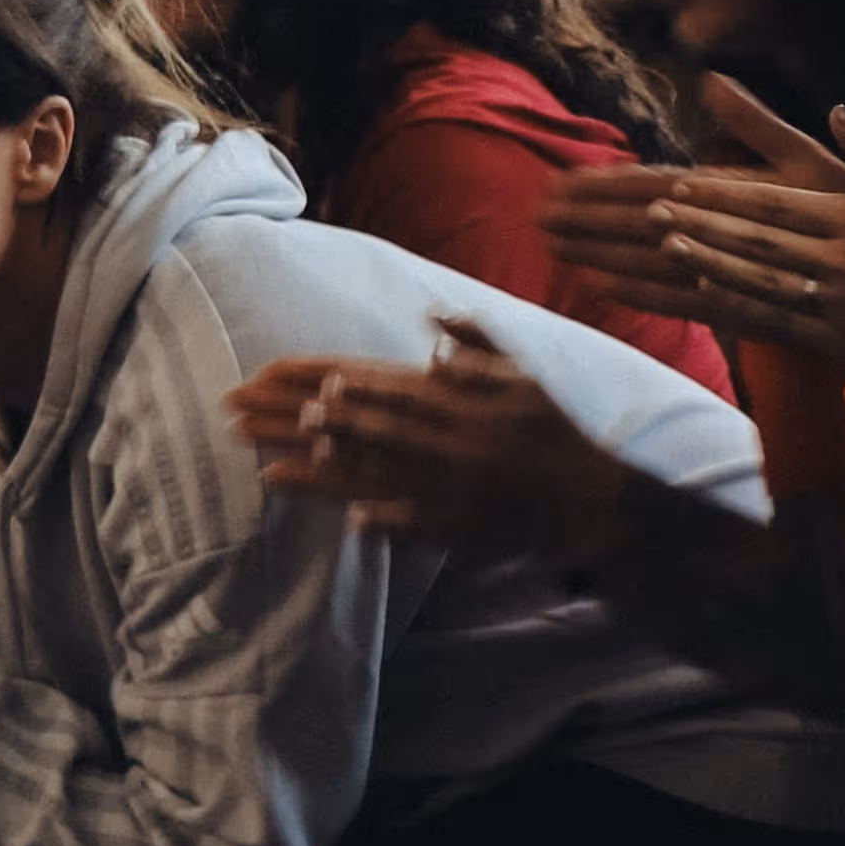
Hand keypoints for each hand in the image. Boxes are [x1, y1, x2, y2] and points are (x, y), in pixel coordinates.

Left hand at [225, 320, 628, 544]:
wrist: (598, 502)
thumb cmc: (558, 434)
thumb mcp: (524, 378)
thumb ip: (478, 345)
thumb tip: (432, 317)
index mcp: (461, 401)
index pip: (381, 384)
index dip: (327, 381)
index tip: (278, 378)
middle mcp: (450, 442)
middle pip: (361, 428)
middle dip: (299, 421)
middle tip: (246, 417)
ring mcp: (452, 488)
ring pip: (373, 476)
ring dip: (319, 471)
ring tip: (268, 467)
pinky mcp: (460, 529)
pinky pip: (411, 523)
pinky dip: (380, 519)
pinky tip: (346, 519)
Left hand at [550, 77, 844, 361]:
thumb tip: (838, 111)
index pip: (779, 204)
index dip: (726, 195)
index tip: (684, 181)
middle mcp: (839, 262)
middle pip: (757, 238)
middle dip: (702, 223)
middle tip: (653, 208)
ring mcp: (833, 303)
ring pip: (757, 277)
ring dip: (706, 259)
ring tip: (664, 243)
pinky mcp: (833, 337)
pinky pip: (775, 319)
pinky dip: (735, 302)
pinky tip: (703, 288)